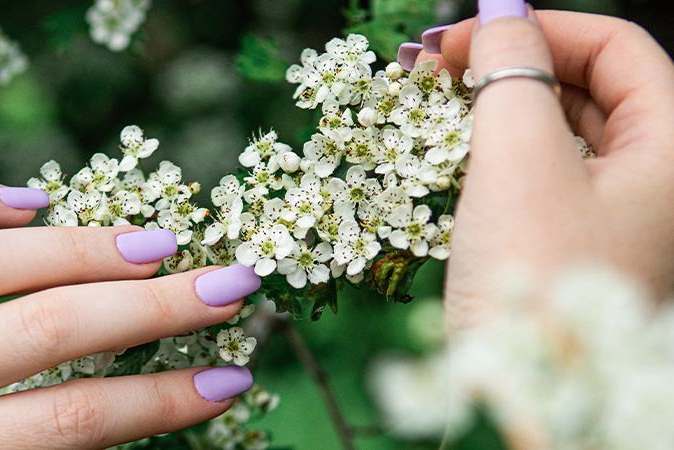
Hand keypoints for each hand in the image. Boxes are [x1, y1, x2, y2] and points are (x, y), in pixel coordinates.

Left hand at [0, 175, 259, 448]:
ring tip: (157, 243)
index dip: (165, 402)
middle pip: (54, 331)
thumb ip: (23, 449)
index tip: (233, 378)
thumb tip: (120, 413)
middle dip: (155, 307)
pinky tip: (30, 199)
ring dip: (85, 250)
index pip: (76, 423)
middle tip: (228, 282)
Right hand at [401, 2, 673, 326]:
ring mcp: (614, 220)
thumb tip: (497, 20)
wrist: (523, 406)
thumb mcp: (520, 163)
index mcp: (672, 154)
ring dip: (500, 110)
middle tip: (438, 64)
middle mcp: (654, 184)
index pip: (619, 50)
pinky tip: (457, 152)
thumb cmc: (533, 285)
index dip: (542, 28)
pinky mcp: (570, 250)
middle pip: (590, 90)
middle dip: (513, 67)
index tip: (467, 33)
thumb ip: (510, 76)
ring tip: (437, 101)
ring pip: (562, 135)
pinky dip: (500, 155)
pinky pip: (542, 179)